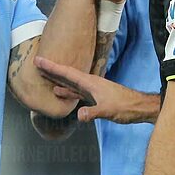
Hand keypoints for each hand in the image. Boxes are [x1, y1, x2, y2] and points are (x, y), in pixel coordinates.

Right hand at [35, 56, 156, 122]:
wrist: (139, 107)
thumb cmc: (125, 106)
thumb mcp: (108, 110)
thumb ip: (93, 112)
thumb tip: (79, 115)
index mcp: (91, 82)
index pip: (67, 72)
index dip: (52, 66)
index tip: (38, 59)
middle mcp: (90, 83)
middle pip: (66, 74)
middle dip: (51, 69)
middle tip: (36, 62)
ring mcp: (92, 89)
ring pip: (70, 82)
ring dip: (57, 79)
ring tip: (43, 75)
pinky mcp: (95, 97)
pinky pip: (76, 92)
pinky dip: (66, 91)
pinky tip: (59, 92)